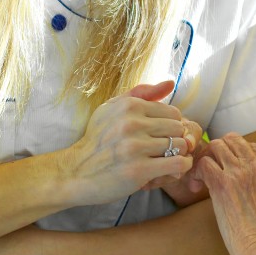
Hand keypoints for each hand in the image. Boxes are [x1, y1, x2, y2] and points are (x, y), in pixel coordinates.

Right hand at [58, 80, 193, 206]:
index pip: (173, 112)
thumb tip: (171, 82)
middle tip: (166, 149)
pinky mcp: (139, 170)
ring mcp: (135, 147)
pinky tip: (171, 169)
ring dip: (178, 154)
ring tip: (166, 159)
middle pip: (178, 128)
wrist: (75, 172)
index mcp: (129, 106)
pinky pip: (177, 164)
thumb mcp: (111, 108)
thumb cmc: (97, 140)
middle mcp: (132, 123)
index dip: (172, 125)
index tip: (163, 136)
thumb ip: (142, 93)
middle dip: (176, 139)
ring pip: (180, 145)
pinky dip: (180, 167)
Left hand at [193, 133, 255, 254]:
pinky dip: (196, 171)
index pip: (251, 146)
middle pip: (233, 140)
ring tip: (200, 178)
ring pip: (216, 146)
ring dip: (205, 158)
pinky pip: (204, 163)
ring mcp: (242, 172)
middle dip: (218, 151)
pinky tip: (196, 187)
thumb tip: (237, 180)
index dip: (236, 155)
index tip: (227, 170)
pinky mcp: (225, 183)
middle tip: (209, 169)